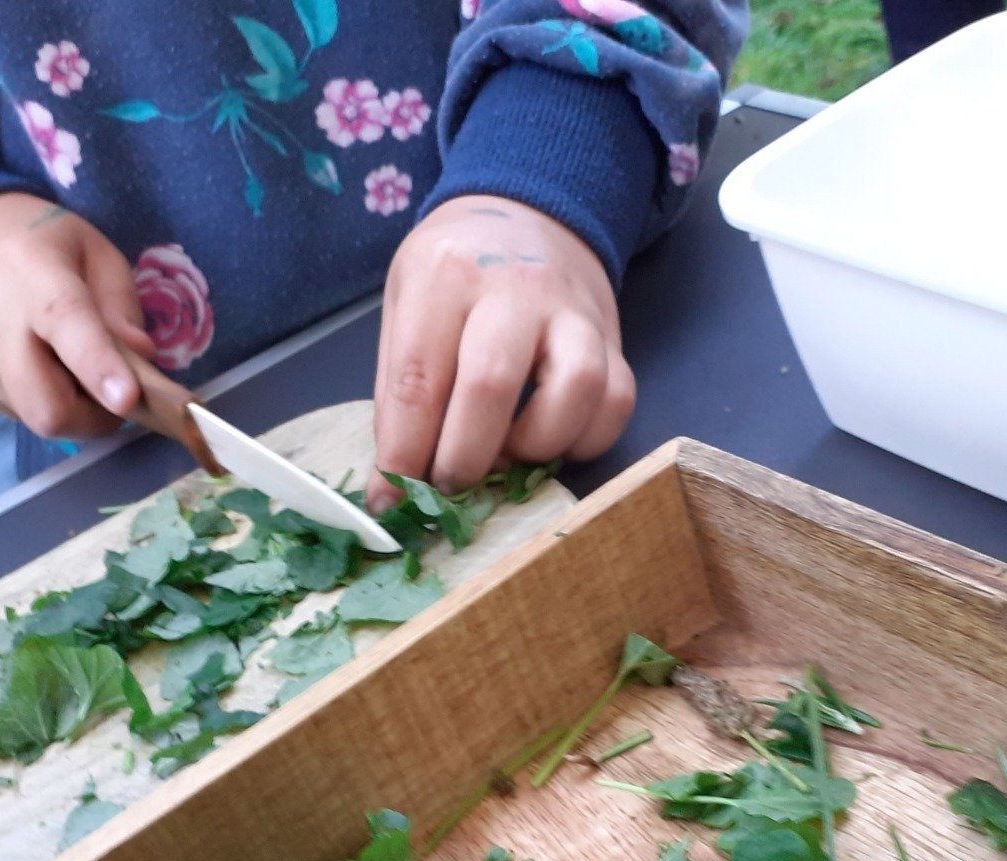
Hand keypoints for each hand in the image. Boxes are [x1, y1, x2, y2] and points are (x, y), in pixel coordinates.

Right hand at [0, 193, 184, 442]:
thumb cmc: (47, 249)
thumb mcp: (97, 254)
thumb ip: (120, 304)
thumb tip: (140, 356)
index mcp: (33, 274)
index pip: (66, 324)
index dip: (99, 366)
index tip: (128, 398)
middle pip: (47, 406)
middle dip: (96, 416)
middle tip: (119, 392)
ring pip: (40, 420)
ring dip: (78, 412)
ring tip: (81, 373)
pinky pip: (26, 416)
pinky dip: (54, 406)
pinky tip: (51, 371)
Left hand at [369, 196, 634, 507]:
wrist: (528, 214)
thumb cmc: (455, 272)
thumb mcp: (405, 304)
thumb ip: (399, 392)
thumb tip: (391, 490)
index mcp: (447, 275)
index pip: (420, 379)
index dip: (404, 454)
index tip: (393, 500)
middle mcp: (515, 286)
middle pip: (492, 386)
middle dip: (463, 458)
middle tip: (448, 484)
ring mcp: (573, 311)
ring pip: (575, 392)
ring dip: (534, 448)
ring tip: (505, 454)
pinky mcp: (613, 338)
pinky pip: (615, 404)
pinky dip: (583, 441)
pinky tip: (549, 440)